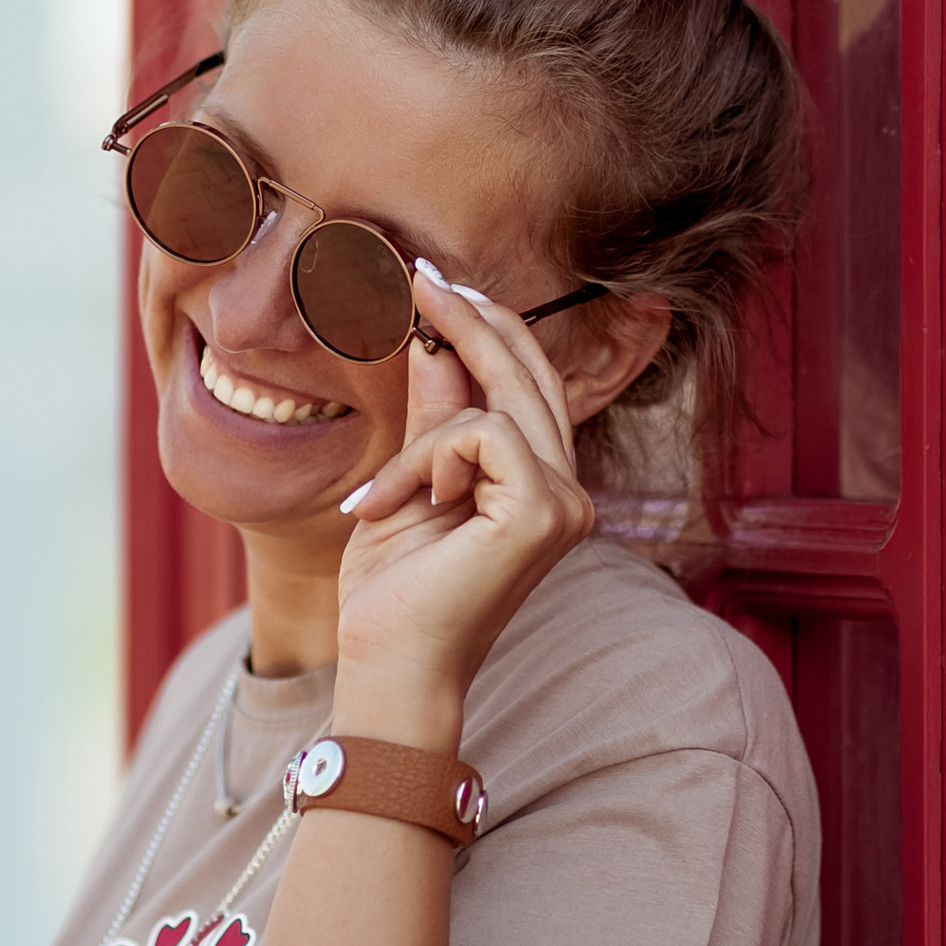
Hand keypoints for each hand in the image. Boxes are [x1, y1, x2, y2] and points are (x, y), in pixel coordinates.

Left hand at [330, 267, 595, 735]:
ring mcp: (564, 503)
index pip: (528, 384)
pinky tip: (393, 509)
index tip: (436, 282)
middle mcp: (568, 491)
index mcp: (542, 485)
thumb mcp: (408, 483)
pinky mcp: (542, 512)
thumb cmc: (394, 593)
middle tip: (419, 278)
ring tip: (377, 500)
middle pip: (527, 374)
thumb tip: (435, 341)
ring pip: (496, 404)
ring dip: (420, 443)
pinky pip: (477, 435)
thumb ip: (433, 417)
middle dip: (470, 321)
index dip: (488, 327)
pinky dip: (421, 464)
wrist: (387, 667)